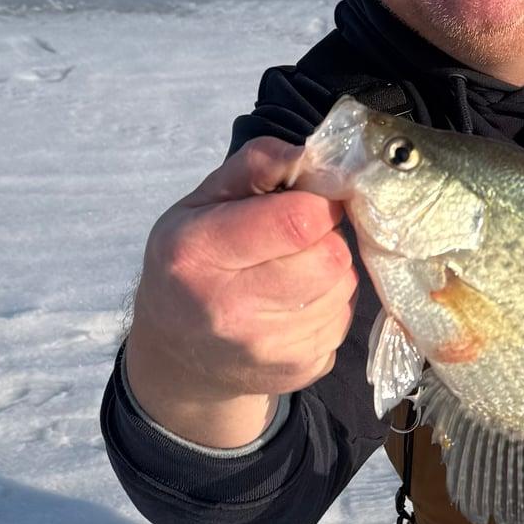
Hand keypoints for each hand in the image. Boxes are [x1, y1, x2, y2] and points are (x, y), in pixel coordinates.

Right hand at [124, 136, 357, 444]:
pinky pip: (343, 319)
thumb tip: (310, 152)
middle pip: (330, 257)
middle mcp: (230, 308)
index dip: (317, 202)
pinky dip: (329, 303)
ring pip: (343, 286)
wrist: (180, 358)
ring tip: (291, 272)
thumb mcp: (200, 203)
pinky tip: (294, 304)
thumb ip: (254, 166)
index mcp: (198, 253)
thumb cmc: (190, 266)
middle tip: (297, 239)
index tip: (307, 201)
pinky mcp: (300, 370)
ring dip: (330, 271)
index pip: (298, 220)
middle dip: (325, 238)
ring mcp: (268, 348)